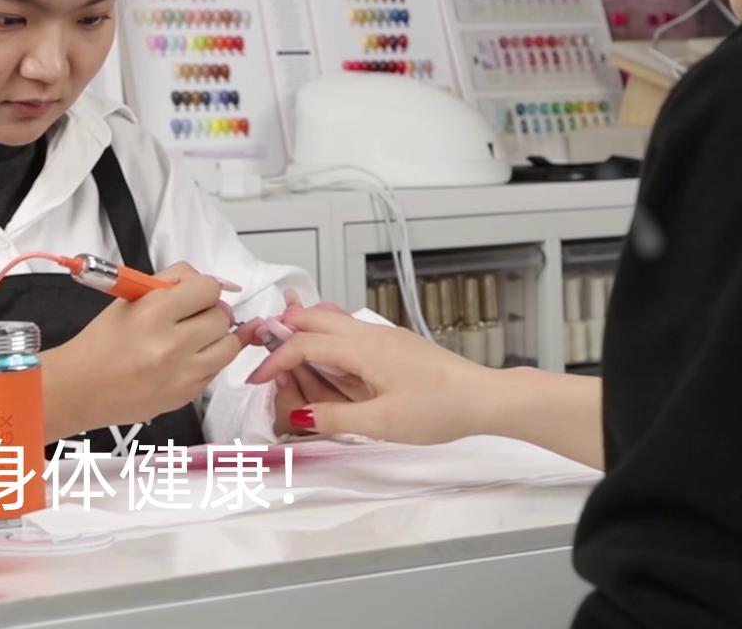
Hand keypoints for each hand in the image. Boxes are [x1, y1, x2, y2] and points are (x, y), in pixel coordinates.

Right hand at [41, 263, 251, 439]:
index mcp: (153, 313)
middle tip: (193, 315)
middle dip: (211, 312)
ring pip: (229, 347)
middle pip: (222, 317)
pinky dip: (207, 361)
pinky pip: (216, 370)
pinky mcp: (186, 395)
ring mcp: (182, 374)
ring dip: (217, 338)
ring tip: (196, 337)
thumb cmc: (101, 343)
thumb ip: (170, 281)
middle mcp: (171, 345)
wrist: (81, 389)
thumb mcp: (129, 299)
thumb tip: (205, 280)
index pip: (208, 289)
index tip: (195, 294)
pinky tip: (185, 358)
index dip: (203, 289)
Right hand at [246, 305, 496, 443]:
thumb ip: (335, 417)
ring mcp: (385, 337)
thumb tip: (301, 415)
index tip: (257, 378)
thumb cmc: (441, 409)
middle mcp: (372, 335)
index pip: (304, 345)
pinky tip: (330, 363)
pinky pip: (351, 334)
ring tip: (289, 356)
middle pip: (314, 318)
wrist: (484, 398)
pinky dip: (330, 342)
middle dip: (284, 332)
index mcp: (364, 350)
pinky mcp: (396, 345)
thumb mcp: (382, 424)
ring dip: (307, 335)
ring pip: (333, 322)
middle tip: (263, 351)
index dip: (274, 360)